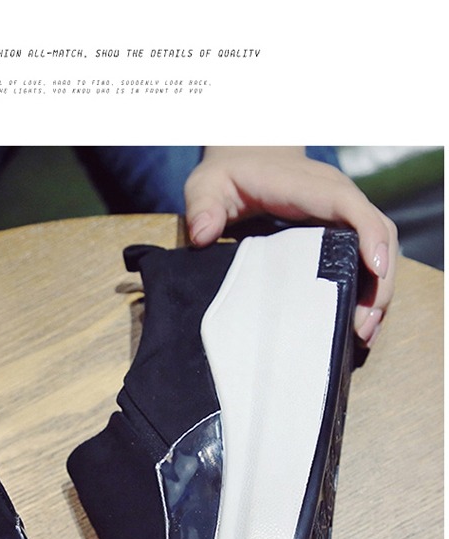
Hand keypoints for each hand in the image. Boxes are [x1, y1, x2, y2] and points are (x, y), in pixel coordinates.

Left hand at [184, 147, 397, 345]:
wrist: (247, 160)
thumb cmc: (228, 176)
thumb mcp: (207, 185)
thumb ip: (202, 206)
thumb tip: (203, 233)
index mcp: (307, 186)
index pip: (349, 206)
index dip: (369, 234)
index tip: (377, 269)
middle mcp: (336, 198)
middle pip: (379, 233)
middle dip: (379, 281)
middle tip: (362, 327)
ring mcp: (342, 216)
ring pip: (380, 249)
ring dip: (378, 292)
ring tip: (362, 334)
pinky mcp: (342, 233)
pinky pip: (366, 258)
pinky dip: (367, 291)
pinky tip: (356, 323)